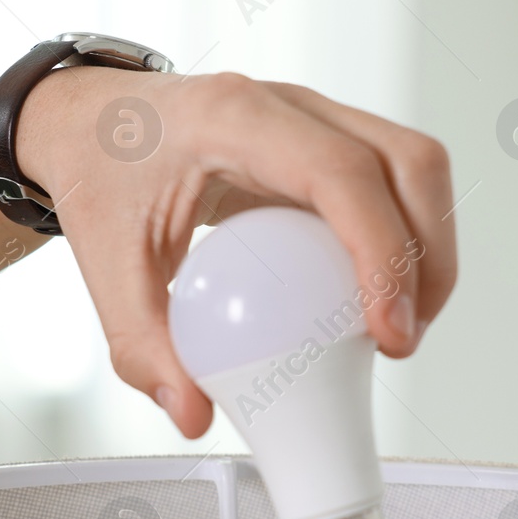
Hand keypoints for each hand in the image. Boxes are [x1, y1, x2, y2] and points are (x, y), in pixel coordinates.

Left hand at [15, 67, 456, 437]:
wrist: (88, 121)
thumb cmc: (98, 171)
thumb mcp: (105, 263)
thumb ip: (142, 345)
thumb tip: (194, 414)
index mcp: (233, 118)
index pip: (341, 172)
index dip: (382, 252)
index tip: (386, 329)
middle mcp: (289, 104)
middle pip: (408, 162)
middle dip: (429, 258)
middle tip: (401, 338)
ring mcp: (317, 115)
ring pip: (416, 166)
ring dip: (429, 249)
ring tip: (398, 325)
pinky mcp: (328, 139)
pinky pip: (393, 180)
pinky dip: (404, 238)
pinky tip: (375, 297)